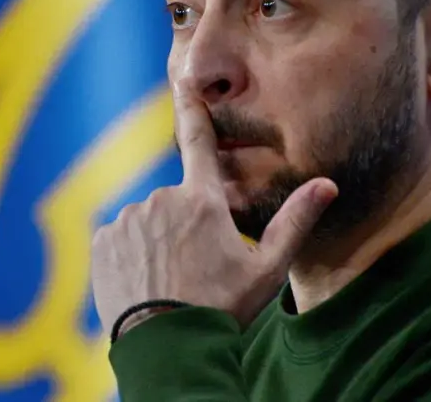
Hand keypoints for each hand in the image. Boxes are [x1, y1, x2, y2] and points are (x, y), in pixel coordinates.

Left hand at [91, 81, 337, 337]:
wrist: (167, 349)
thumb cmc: (221, 309)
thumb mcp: (267, 270)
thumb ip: (295, 221)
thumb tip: (328, 184)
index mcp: (202, 201)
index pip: (199, 143)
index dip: (192, 109)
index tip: (184, 80)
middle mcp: (162, 199)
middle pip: (175, 202)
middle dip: (184, 226)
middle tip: (195, 269)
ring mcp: (129, 219)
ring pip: (146, 222)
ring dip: (156, 243)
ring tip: (168, 282)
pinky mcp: (103, 240)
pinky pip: (120, 239)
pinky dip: (130, 256)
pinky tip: (143, 284)